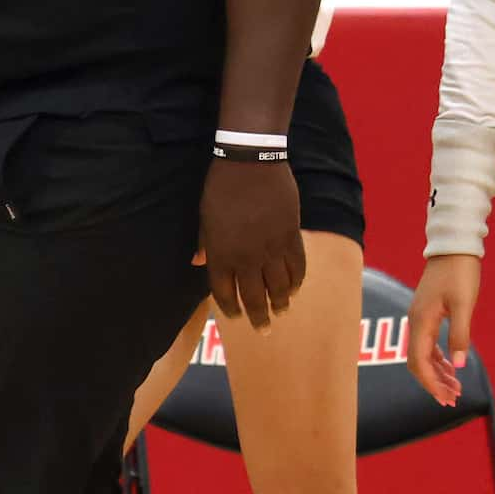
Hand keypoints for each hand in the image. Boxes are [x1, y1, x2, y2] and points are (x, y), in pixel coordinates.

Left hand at [195, 161, 303, 330]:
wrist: (250, 162)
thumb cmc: (220, 187)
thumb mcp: (204, 217)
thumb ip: (204, 244)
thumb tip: (197, 262)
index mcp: (221, 254)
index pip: (225, 293)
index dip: (231, 309)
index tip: (236, 317)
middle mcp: (246, 257)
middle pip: (255, 297)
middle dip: (259, 317)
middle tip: (263, 330)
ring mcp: (271, 248)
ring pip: (279, 286)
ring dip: (281, 303)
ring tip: (282, 311)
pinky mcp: (291, 235)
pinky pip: (297, 266)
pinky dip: (297, 281)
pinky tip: (296, 288)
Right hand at [406, 254, 478, 407]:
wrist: (453, 246)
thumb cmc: (460, 273)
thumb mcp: (464, 304)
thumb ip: (460, 334)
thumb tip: (459, 365)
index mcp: (421, 321)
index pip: (419, 362)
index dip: (431, 383)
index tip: (446, 398)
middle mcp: (415, 322)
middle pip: (417, 362)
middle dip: (433, 383)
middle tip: (452, 399)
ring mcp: (419, 318)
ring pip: (422, 354)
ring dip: (437, 373)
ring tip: (455, 387)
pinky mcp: (426, 313)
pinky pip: (426, 344)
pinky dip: (437, 359)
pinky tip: (451, 366)